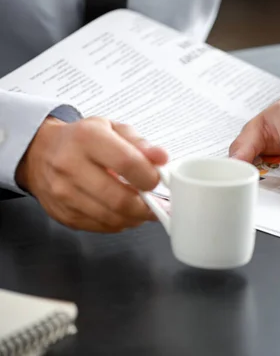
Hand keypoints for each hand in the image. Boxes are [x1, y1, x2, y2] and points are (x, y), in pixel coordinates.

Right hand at [16, 117, 167, 232]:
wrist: (41, 152)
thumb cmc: (82, 140)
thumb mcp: (112, 129)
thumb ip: (140, 143)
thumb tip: (161, 158)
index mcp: (87, 138)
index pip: (127, 163)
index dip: (149, 177)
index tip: (157, 180)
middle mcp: (70, 165)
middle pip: (119, 198)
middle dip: (146, 206)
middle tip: (157, 204)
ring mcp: (63, 193)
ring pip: (111, 217)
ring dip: (135, 218)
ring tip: (143, 208)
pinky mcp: (63, 213)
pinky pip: (100, 227)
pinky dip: (119, 223)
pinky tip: (123, 213)